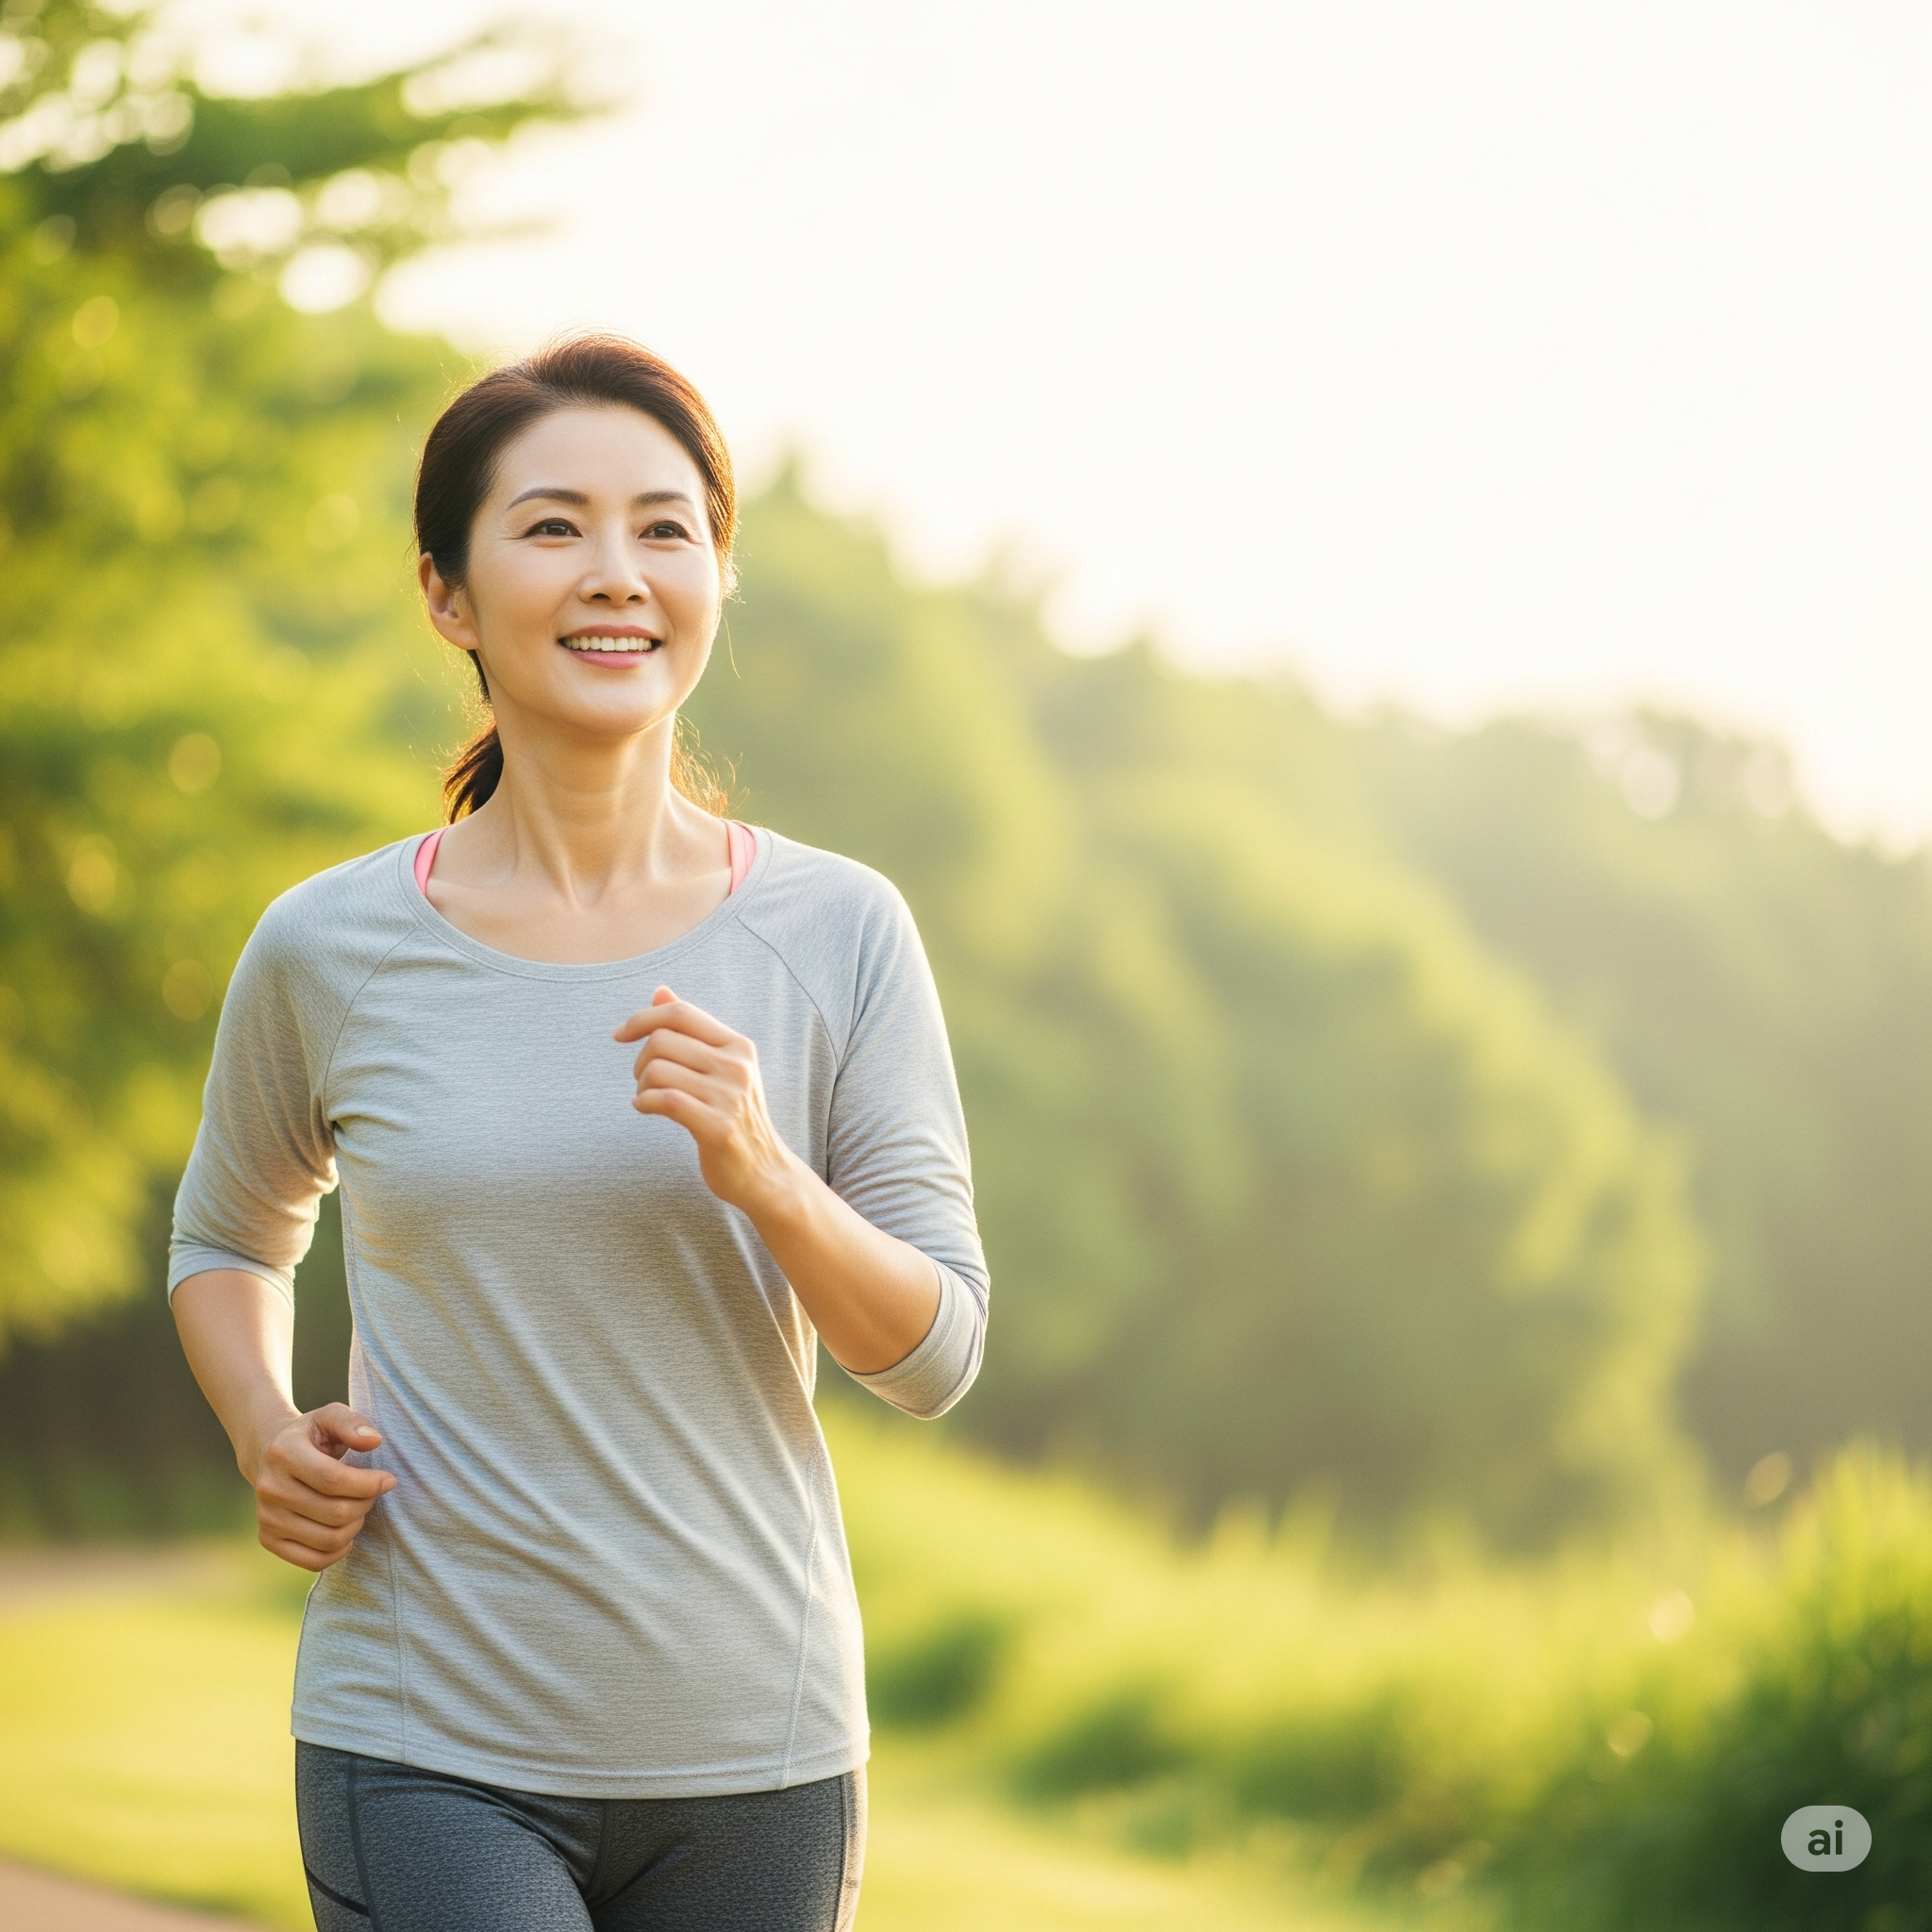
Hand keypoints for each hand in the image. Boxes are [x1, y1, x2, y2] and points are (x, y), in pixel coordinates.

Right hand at [248, 1404, 395, 1572]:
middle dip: (366, 1503)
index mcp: (283, 1453)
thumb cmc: (311, 1434)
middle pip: (335, 1512)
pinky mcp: (267, 1539)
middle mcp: (269, 1488)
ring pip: (328, 1539)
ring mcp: (266, 1517)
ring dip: (356, 1526)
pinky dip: (339, 1551)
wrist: (268, 1453)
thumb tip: (374, 1442)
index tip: (389, 1479)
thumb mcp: (330, 1415)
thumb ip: (353, 1423)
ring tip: (360, 1507)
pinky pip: (313, 1561)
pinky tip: (346, 1531)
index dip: (369, 1484)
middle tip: (373, 1492)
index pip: (333, 1480)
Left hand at [614, 987, 800, 1214]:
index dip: (642, 1018)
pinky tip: (645, 1108)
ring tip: (647, 1099)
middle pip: (662, 1040)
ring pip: (658, 1070)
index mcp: (738, 1045)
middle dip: (640, 1060)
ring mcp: (730, 1096)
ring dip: (641, 1086)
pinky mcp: (717, 1127)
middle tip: (645, 1082)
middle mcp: (737, 1066)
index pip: (681, 1013)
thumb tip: (660, 990)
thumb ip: (692, 1029)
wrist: (764, 1171)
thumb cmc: (735, 1117)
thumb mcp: (721, 1067)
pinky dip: (644, 1103)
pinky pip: (663, 1100)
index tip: (619, 1035)